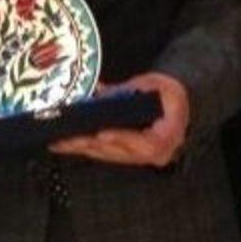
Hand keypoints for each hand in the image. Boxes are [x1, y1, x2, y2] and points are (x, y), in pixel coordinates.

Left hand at [49, 72, 188, 167]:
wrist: (181, 103)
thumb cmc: (170, 94)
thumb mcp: (155, 85)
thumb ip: (130, 89)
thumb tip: (100, 92)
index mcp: (167, 136)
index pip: (145, 144)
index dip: (122, 139)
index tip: (101, 134)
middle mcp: (155, 153)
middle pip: (119, 152)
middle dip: (89, 145)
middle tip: (67, 139)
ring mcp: (141, 156)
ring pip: (109, 155)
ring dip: (83, 149)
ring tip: (60, 142)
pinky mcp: (129, 155)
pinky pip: (107, 153)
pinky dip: (87, 148)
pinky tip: (68, 144)